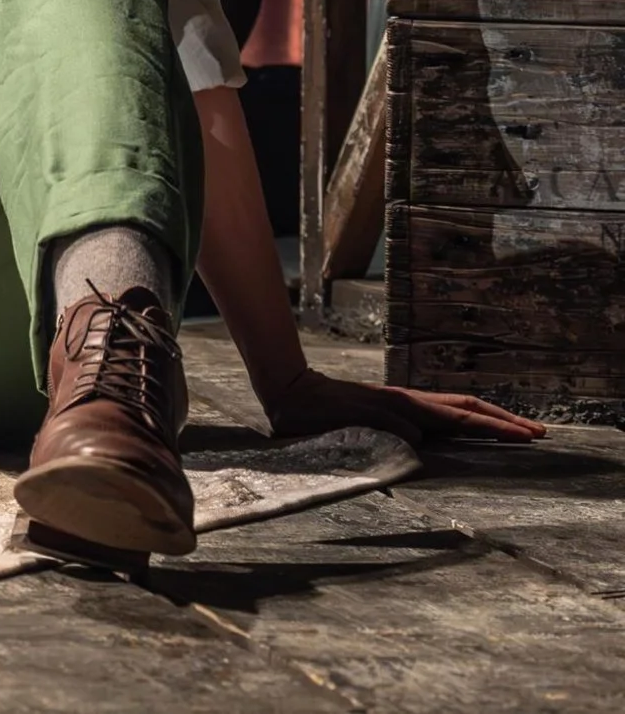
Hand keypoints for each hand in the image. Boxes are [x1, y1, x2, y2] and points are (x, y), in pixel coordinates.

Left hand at [261, 366, 547, 444]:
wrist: (289, 390)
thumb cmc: (312, 412)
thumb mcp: (344, 420)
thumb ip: (379, 424)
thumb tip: (418, 435)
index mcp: (404, 407)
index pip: (460, 417)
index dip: (495, 428)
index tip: (528, 436)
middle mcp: (408, 402)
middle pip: (467, 408)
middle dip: (504, 421)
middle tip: (538, 433)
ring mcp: (402, 403)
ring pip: (455, 407)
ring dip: (488, 417)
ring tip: (516, 428)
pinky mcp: (393, 407)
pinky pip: (438, 412)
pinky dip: (463, 417)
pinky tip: (468, 425)